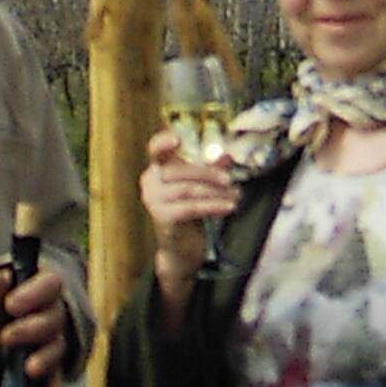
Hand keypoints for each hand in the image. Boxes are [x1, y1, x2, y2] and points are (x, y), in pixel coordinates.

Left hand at [0, 256, 70, 382]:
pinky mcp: (51, 365)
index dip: (33, 294)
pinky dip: (55, 383)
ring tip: (30, 368)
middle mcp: (53, 312)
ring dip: (46, 357)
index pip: (49, 284)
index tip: (11, 305)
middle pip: (54, 318)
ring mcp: (53, 339)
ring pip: (58, 346)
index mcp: (40, 286)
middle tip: (7, 337)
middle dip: (32, 328)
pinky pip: (57, 374)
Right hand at [139, 125, 237, 312]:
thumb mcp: (199, 186)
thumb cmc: (189, 211)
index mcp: (156, 169)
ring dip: (216, 192)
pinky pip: (191, 207)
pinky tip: (229, 206)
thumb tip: (228, 155)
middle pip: (179, 171)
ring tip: (236, 195)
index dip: (162, 142)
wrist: (181, 247)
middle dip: (208, 174)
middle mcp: (149, 184)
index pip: (154, 150)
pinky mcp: (163, 219)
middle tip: (230, 180)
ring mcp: (153, 202)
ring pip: (188, 190)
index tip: (178, 139)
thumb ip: (211, 169)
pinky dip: (213, 206)